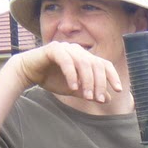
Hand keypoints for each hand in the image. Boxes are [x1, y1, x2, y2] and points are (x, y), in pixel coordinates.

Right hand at [8, 42, 122, 104]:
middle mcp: (78, 50)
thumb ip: (90, 92)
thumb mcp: (75, 89)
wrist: (29, 72)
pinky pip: (67, 60)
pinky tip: (73, 87)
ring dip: (87, 81)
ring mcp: (66, 48)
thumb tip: (108, 99)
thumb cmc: (52, 79)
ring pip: (84, 63)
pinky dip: (72, 75)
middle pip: (96, 65)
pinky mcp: (53, 48)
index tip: (119, 90)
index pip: (104, 64)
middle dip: (99, 83)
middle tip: (98, 99)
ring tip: (87, 96)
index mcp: (85, 58)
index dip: (112, 76)